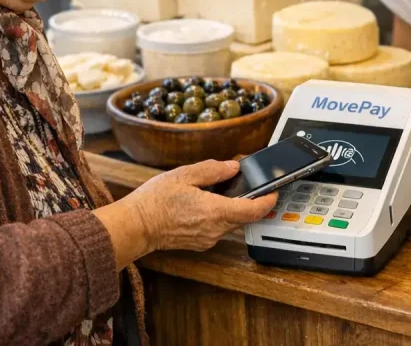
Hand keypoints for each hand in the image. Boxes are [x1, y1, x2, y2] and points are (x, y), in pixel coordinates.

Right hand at [128, 160, 275, 252]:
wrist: (135, 226)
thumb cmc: (155, 201)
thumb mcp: (184, 175)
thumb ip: (212, 170)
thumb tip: (233, 167)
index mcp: (215, 212)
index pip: (253, 210)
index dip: (268, 201)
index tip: (274, 192)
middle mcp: (215, 230)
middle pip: (244, 216)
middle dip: (251, 200)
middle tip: (248, 183)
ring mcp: (207, 239)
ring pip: (231, 222)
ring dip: (233, 207)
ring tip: (222, 189)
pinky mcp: (200, 242)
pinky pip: (218, 228)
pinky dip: (219, 215)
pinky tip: (207, 203)